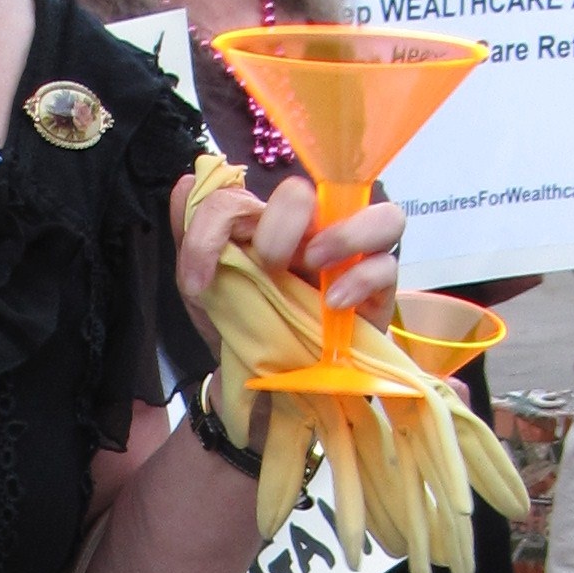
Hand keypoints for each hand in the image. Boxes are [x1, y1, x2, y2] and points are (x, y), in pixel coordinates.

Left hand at [172, 160, 402, 324]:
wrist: (257, 390)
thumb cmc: (241, 330)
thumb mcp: (202, 288)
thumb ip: (194, 236)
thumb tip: (186, 182)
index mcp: (271, 225)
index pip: (243, 193)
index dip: (217, 223)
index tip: (199, 277)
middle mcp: (316, 234)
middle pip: (312, 193)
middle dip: (282, 222)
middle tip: (269, 263)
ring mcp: (353, 263)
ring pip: (382, 217)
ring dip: (345, 232)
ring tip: (315, 262)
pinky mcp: (378, 298)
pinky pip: (387, 269)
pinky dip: (362, 277)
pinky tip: (335, 302)